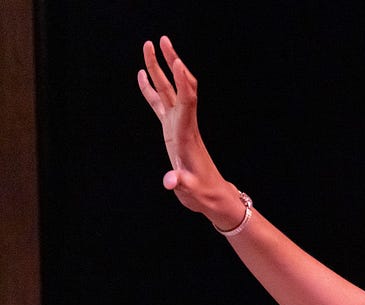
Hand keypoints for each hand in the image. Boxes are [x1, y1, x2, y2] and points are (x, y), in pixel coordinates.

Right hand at [137, 36, 242, 227]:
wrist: (212, 196)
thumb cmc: (202, 193)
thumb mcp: (191, 191)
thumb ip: (180, 184)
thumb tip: (170, 182)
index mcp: (188, 135)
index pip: (187, 103)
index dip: (183, 83)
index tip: (178, 62)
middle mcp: (184, 125)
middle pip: (178, 88)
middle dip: (170, 63)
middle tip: (161, 40)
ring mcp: (178, 125)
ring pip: (168, 91)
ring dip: (160, 68)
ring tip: (150, 46)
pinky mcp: (172, 131)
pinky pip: (160, 104)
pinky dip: (151, 89)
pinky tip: (143, 75)